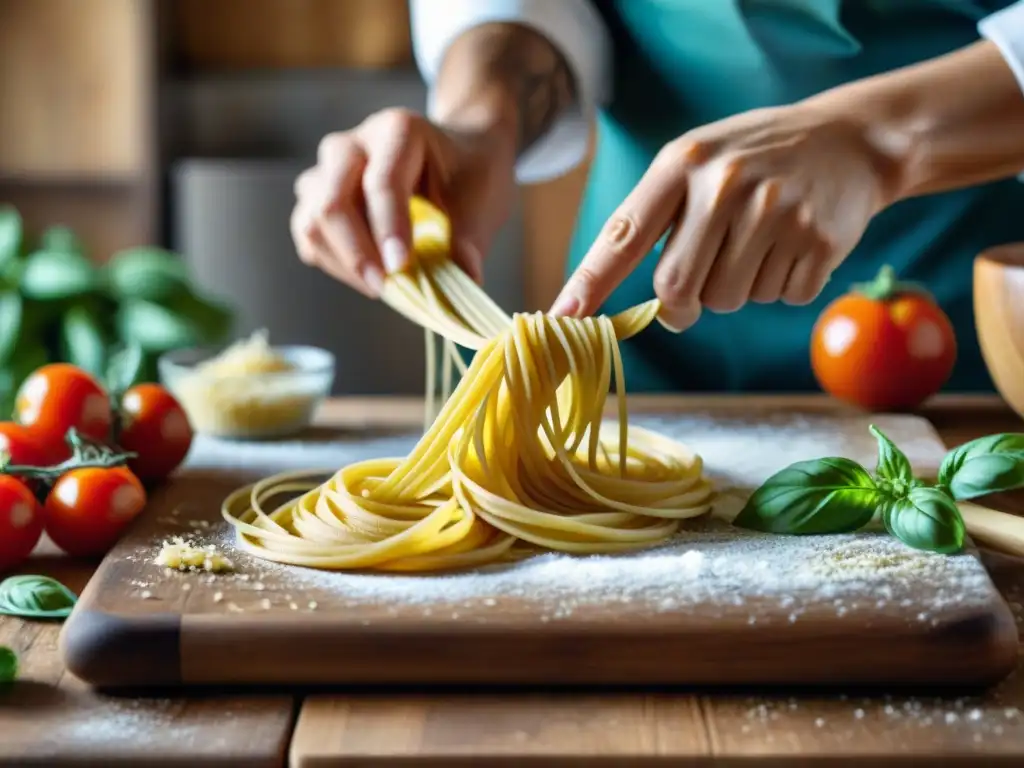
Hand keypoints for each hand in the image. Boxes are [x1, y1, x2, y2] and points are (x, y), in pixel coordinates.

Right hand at [292, 108, 517, 297]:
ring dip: (344, 262)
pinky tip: (368, 275)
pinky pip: (309, 236)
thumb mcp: (482, 200)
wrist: (457, 159)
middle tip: (385, 287)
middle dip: (355, 252)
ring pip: (312, 220)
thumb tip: (465, 279)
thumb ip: (469, 239)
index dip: (388, 228)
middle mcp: (352, 145)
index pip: (381, 182)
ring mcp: (327, 170)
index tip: (400, 266)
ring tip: (383, 284)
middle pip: (332, 201)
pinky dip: (334, 263)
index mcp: (397, 131)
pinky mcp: (316, 198)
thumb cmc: (469, 175)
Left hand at [551, 102, 894, 329]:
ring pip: (726, 301)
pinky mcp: (818, 242)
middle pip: (676, 287)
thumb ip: (659, 217)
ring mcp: (777, 212)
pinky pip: (777, 299)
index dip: (591, 282)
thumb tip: (625, 299)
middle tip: (701, 281)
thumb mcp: (699, 160)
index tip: (563, 317)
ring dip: (734, 288)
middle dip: (682, 301)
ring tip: (758, 241)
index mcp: (684, 160)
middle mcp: (728, 184)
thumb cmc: (754, 158)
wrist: (851, 140)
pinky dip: (779, 285)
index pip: (625, 234)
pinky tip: (792, 244)